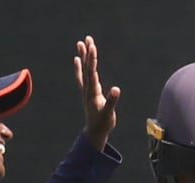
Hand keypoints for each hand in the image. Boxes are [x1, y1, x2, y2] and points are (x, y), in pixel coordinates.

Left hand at [75, 35, 119, 149]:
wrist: (95, 131)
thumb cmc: (103, 123)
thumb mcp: (108, 113)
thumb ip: (112, 101)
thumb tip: (117, 89)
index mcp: (92, 92)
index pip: (91, 73)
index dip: (91, 60)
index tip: (92, 47)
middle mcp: (87, 89)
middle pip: (86, 68)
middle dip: (87, 53)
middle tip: (87, 39)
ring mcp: (87, 90)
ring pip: (84, 70)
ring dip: (83, 57)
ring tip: (81, 43)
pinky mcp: (88, 92)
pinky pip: (82, 76)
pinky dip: (80, 67)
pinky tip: (78, 59)